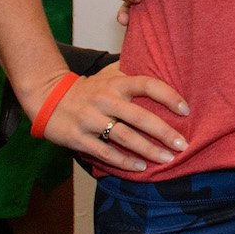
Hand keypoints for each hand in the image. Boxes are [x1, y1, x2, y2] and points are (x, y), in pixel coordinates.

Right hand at [30, 64, 188, 171]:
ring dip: (148, 150)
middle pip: (140, 117)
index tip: (186, 110)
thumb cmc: (89, 88)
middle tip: (183, 145)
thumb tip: (166, 66)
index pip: (148, 85)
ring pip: (124, 137)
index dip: (169, 96)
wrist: (48, 98)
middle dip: (164, 132)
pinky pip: (105, 152)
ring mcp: (91, 119)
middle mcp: (105, 100)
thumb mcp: (109, 74)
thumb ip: (133, 72)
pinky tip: (141, 167)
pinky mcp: (79, 138)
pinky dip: (124, 161)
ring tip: (167, 159)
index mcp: (116, 83)